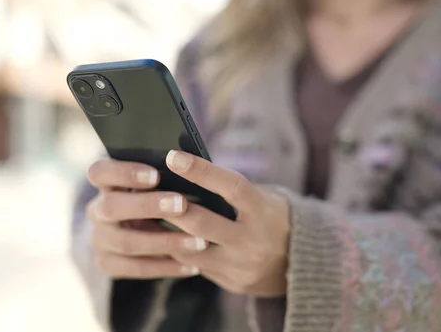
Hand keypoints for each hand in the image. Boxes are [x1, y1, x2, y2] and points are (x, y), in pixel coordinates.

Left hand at [85, 151, 289, 296]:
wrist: (298, 262)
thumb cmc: (272, 217)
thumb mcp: (262, 197)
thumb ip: (230, 190)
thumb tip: (186, 170)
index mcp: (264, 211)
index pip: (231, 187)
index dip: (201, 171)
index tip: (172, 156)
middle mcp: (252, 240)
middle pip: (202, 224)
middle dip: (170, 208)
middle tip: (144, 192)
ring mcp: (241, 266)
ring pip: (190, 251)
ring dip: (164, 233)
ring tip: (142, 215)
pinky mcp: (231, 283)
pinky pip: (195, 267)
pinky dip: (175, 251)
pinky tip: (159, 238)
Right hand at [86, 159, 209, 278]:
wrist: (138, 231)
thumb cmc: (158, 196)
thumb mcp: (156, 185)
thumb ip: (165, 177)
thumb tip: (191, 166)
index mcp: (106, 183)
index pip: (100, 172)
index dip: (124, 173)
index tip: (156, 175)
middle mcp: (97, 211)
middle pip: (111, 207)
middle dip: (147, 206)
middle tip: (182, 204)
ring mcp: (99, 239)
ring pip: (125, 242)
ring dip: (165, 241)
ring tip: (199, 242)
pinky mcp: (107, 264)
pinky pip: (135, 268)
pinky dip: (165, 267)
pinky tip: (192, 267)